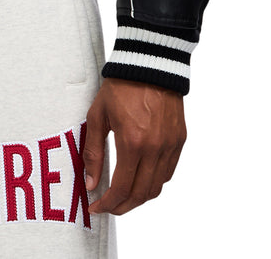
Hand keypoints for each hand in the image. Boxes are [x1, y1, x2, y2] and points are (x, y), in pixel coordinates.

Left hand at [83, 77, 186, 215]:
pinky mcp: (179, 140)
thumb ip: (93, 152)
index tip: (96, 207)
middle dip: (123, 207)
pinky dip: (154, 182)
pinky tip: (141, 178)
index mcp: (133, 142)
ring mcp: (170, 145)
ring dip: (139, 197)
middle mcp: (155, 148)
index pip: (122, 188)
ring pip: (157, 187)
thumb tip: (90, 182)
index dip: (108, 204)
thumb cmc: (120, 86)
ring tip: (123, 196)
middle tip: (108, 207)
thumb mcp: (98, 115)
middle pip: (141, 194)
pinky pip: (168, 172)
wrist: (149, 63)